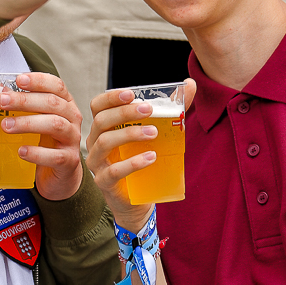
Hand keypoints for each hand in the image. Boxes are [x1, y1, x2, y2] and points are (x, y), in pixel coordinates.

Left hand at [0, 72, 83, 200]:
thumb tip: (2, 93)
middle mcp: (72, 119)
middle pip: (52, 103)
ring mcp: (72, 139)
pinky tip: (21, 151)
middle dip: (24, 100)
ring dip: (28, 123)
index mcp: (66, 104)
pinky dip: (36, 152)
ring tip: (6, 125)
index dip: (39, 81)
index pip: (57, 86)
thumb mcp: (38, 121)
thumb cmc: (48, 143)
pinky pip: (54, 155)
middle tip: (1, 102)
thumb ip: (24, 107)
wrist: (61, 174)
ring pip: (55, 125)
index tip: (18, 80)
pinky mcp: (69, 161)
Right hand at [86, 79, 196, 232]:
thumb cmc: (143, 160)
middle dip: (124, 113)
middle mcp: (94, 142)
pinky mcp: (104, 183)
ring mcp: (97, 163)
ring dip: (130, 134)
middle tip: (149, 110)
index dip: (111, 97)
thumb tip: (190, 84)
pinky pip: (114, 171)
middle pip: (101, 121)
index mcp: (103, 127)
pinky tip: (151, 157)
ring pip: (105, 142)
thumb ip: (172, 110)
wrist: (137, 200)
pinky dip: (133, 162)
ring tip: (154, 133)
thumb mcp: (156, 134)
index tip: (132, 94)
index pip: (98, 106)